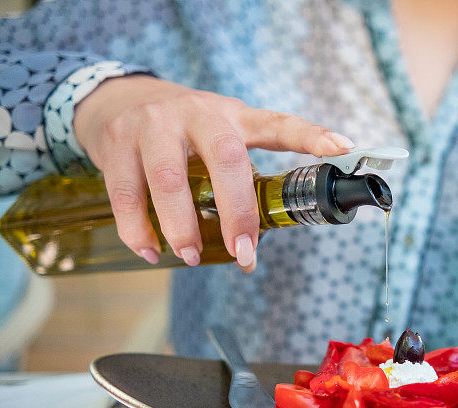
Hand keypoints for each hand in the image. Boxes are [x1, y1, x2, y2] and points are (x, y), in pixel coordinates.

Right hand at [73, 75, 354, 271]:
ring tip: (191, 256)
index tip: (341, 147)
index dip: (310, 135)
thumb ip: (239, 180)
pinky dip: (138, 229)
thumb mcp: (219, 137)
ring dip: (182, 226)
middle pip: (225, 158)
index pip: (278, 124)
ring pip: (168, 178)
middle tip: (244, 251)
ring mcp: (153, 125)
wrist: (116, 100)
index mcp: (234, 116)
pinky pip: (125, 193)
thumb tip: (252, 252)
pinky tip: (150, 251)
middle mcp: (197, 114)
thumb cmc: (181, 132)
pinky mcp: (116, 143)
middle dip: (237, 210)